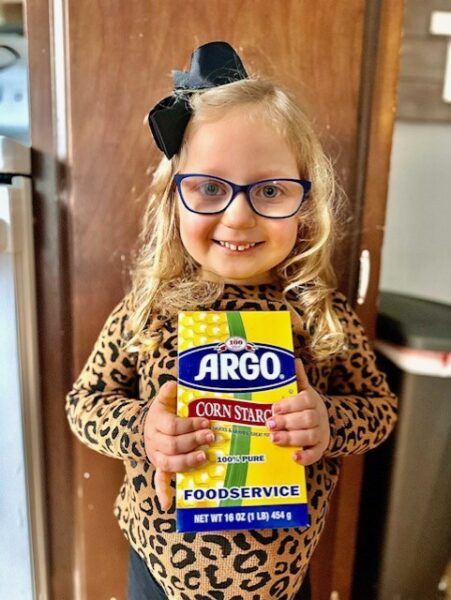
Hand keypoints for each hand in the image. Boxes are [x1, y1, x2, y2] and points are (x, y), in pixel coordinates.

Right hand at [144, 381, 213, 510]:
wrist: (146, 426)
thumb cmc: (163, 411)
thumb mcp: (164, 398)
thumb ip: (168, 390)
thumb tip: (174, 384)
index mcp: (156, 421)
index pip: (173, 426)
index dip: (190, 425)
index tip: (207, 422)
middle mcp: (154, 440)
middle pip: (173, 445)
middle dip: (194, 442)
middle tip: (212, 437)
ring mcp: (156, 455)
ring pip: (169, 462)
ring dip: (187, 462)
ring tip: (204, 458)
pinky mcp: (159, 466)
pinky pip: (159, 480)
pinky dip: (162, 492)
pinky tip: (168, 504)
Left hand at [266, 359, 329, 464]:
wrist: (323, 423)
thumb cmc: (305, 406)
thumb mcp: (302, 391)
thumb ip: (297, 378)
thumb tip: (293, 359)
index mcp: (312, 401)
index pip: (304, 400)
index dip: (289, 404)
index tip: (274, 408)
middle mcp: (318, 417)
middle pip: (306, 419)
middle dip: (287, 422)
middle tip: (269, 424)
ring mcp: (320, 434)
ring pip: (309, 437)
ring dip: (291, 438)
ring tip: (274, 439)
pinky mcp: (320, 449)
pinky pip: (315, 454)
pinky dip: (305, 457)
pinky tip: (293, 457)